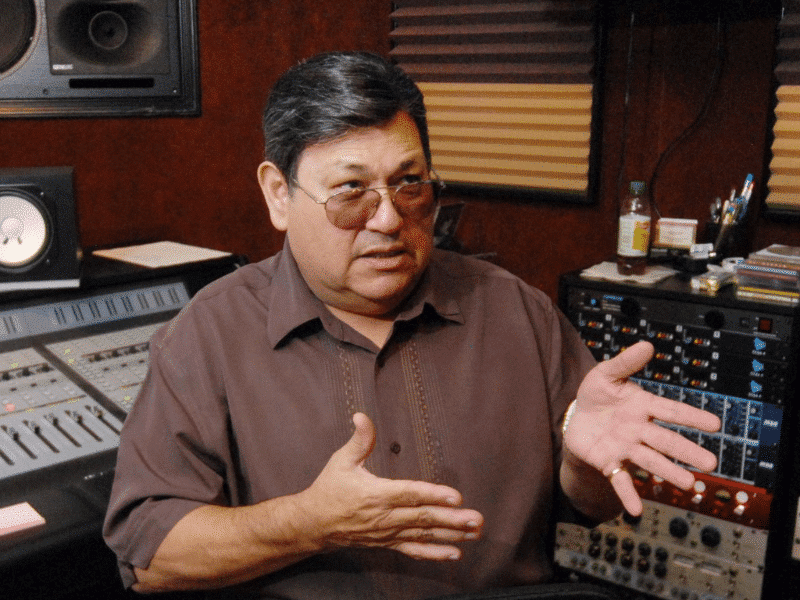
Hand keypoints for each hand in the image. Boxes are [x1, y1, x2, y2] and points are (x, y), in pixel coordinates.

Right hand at [297, 413, 482, 560]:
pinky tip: (455, 553)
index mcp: (376, 494)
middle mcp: (385, 517)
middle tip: (476, 519)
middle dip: (452, 519)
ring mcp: (388, 533)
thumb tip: (362, 416)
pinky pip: (414, 550)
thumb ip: (359, 440)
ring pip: (423, 535)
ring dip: (451, 535)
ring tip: (474, 533)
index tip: (456, 496)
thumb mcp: (341, 461)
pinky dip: (435, 553)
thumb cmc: (329, 489)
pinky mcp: (388, 543)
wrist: (313, 524)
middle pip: (423, 518)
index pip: (409, 494)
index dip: (433, 495)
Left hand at [564, 341, 720, 515]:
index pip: (670, 410)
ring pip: (649, 461)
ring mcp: (626, 448)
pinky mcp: (609, 462)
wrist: (576, 418)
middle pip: (665, 441)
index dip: (691, 417)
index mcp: (643, 406)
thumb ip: (626, 362)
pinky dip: (628, 494)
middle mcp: (639, 430)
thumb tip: (647, 345)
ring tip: (687, 484)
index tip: (715, 425)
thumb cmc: (597, 395)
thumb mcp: (607, 374)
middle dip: (686, 451)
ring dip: (667, 472)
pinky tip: (636, 510)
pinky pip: (620, 480)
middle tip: (710, 464)